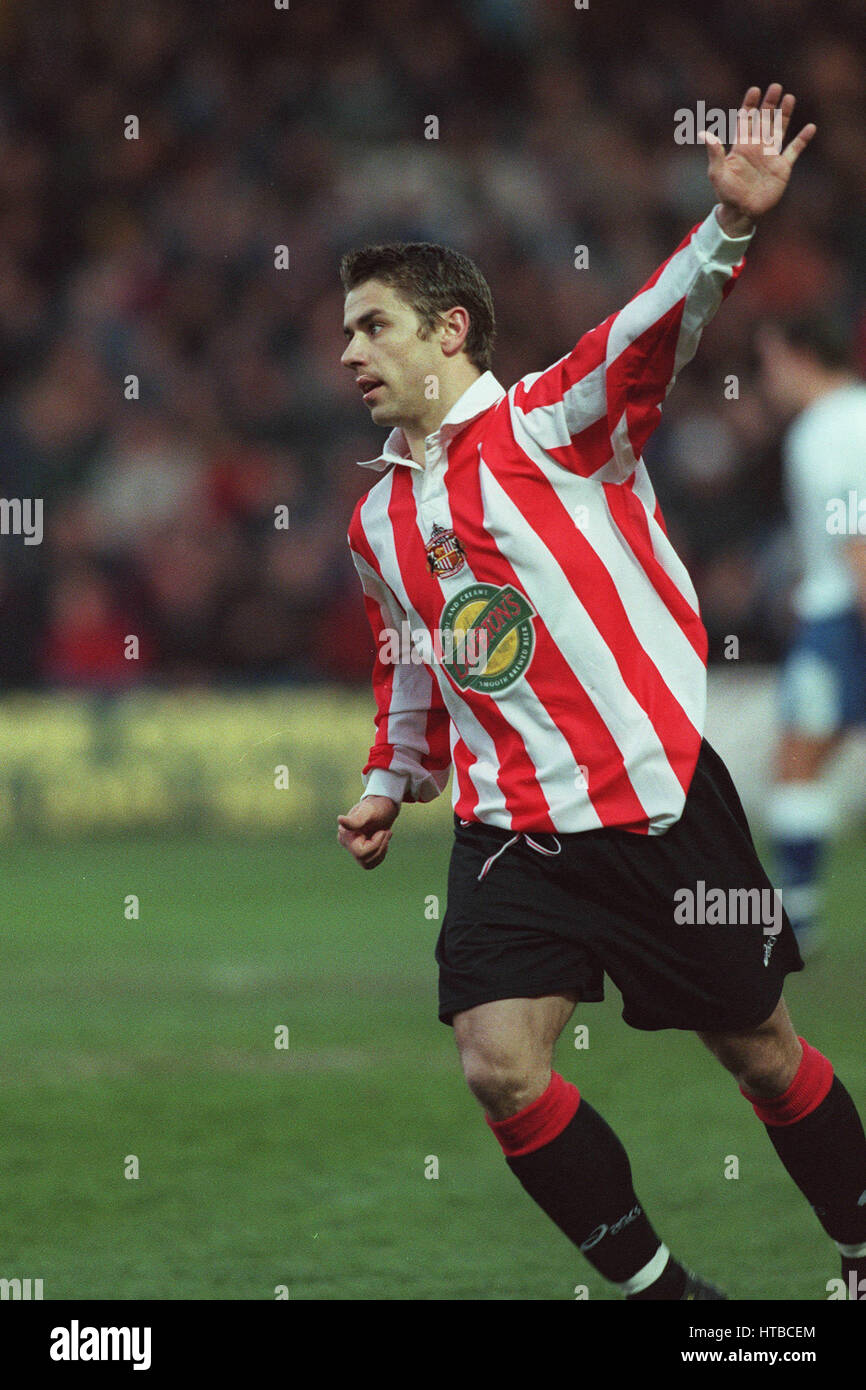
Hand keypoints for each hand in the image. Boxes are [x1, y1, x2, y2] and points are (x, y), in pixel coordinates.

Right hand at [337, 795, 399, 869]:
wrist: (384, 805)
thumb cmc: (378, 806)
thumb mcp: (369, 811)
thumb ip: (356, 819)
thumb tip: (340, 819)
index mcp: (345, 833)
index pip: (361, 853)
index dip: (376, 844)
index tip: (382, 831)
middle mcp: (346, 842)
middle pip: (365, 859)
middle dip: (380, 847)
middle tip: (386, 832)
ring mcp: (352, 847)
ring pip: (368, 864)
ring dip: (381, 851)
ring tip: (385, 835)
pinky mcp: (360, 851)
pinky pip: (370, 863)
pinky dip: (380, 854)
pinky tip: (383, 841)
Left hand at [702, 84, 815, 226]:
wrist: (742, 212)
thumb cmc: (726, 194)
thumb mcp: (717, 173)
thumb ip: (714, 153)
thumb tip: (703, 133)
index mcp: (742, 146)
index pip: (746, 120)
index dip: (750, 105)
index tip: (754, 90)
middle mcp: (757, 147)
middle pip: (764, 120)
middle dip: (769, 104)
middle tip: (775, 86)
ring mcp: (771, 156)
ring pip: (779, 130)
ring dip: (784, 114)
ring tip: (789, 97)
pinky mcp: (782, 168)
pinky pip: (794, 150)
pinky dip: (802, 140)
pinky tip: (810, 128)